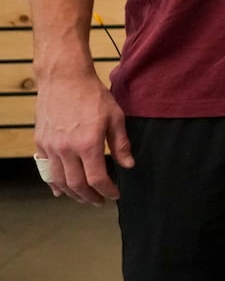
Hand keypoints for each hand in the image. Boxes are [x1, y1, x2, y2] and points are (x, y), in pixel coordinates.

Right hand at [33, 68, 133, 204]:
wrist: (64, 79)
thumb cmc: (93, 96)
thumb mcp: (115, 117)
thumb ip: (121, 144)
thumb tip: (128, 165)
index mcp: (88, 144)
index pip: (97, 178)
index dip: (107, 190)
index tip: (115, 195)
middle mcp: (66, 149)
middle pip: (76, 184)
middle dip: (89, 197)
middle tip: (99, 202)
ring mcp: (50, 147)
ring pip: (59, 180)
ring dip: (71, 193)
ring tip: (83, 198)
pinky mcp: (40, 142)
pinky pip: (45, 169)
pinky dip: (53, 182)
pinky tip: (59, 190)